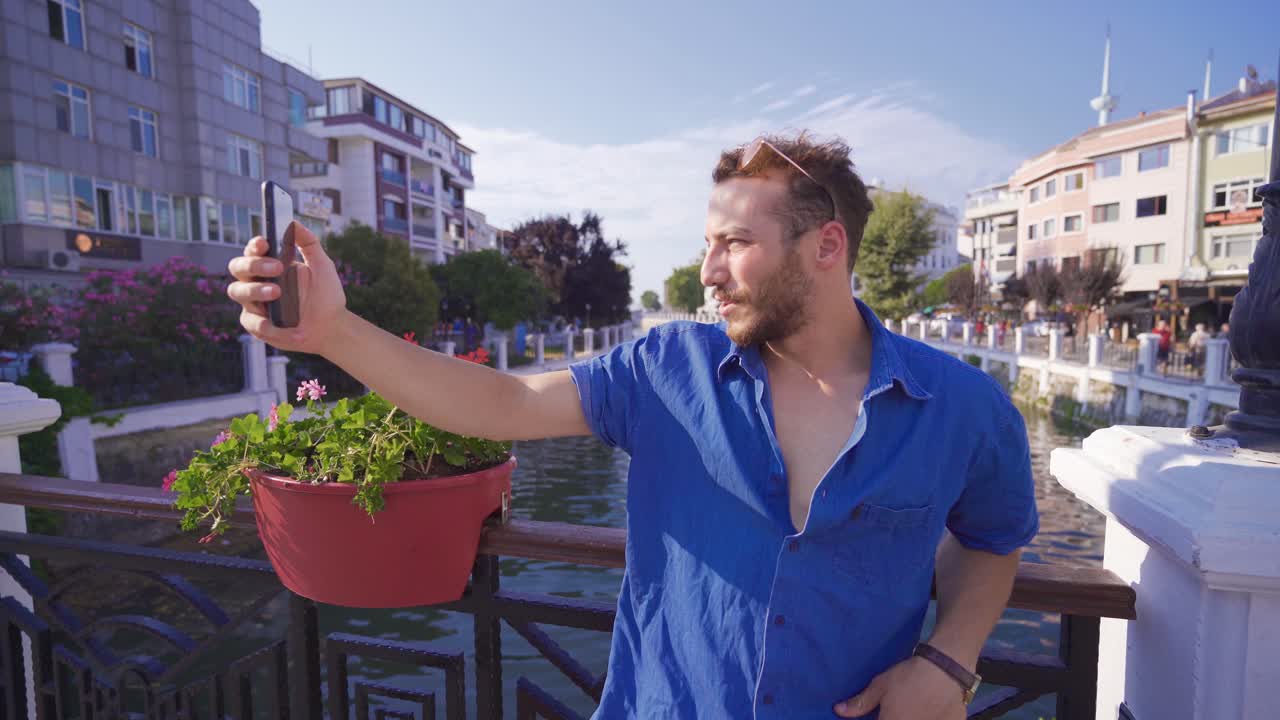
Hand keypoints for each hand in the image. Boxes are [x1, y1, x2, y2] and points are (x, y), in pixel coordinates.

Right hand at [226, 222, 347, 354]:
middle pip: (238, 267)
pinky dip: (265, 322)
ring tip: (278, 292)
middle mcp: (257, 282)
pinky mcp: (258, 326)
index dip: (254, 245)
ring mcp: (254, 304)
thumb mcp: (321, 265)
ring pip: (237, 291)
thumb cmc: (324, 294)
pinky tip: (281, 321)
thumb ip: (309, 243)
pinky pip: (251, 322)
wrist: (331, 326)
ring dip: (256, 290)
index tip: (264, 242)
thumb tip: (294, 222)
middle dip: (254, 265)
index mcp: (269, 265)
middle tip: (278, 267)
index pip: (253, 251)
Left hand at [834, 657, 965, 719]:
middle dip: (893, 717)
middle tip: (898, 708)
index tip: (879, 714)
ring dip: (911, 717)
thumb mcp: (880, 687)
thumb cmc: (908, 677)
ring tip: (913, 706)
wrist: (945, 670)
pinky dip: (930, 717)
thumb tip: (838, 710)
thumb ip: (860, 703)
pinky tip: (929, 709)